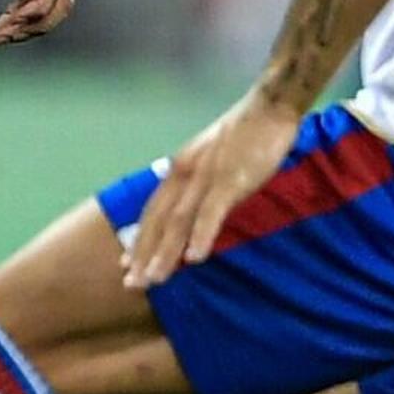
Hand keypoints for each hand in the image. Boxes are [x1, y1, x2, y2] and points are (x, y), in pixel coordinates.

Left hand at [124, 93, 301, 290]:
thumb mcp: (211, 161)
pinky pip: (211, 212)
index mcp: (178, 170)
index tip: (126, 264)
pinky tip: (195, 259)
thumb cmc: (243, 136)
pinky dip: (201, 235)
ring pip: (178, 221)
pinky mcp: (228, 179)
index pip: (153, 211)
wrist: (267, 108)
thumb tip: (191, 211)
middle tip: (131, 285)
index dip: (139, 239)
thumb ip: (198, 185)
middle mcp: (183, 174)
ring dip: (165, 253)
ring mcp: (204, 177)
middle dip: (143, 254)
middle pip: (158, 221)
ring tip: (154, 280)